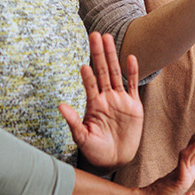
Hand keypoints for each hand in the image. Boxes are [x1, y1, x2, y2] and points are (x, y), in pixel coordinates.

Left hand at [59, 32, 142, 171]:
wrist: (115, 160)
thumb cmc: (95, 151)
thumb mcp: (81, 138)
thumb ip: (73, 121)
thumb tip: (60, 105)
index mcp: (93, 105)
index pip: (90, 84)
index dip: (87, 73)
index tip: (84, 63)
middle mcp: (106, 98)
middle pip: (103, 70)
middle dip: (99, 53)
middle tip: (95, 34)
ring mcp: (120, 100)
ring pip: (116, 73)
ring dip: (113, 56)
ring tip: (109, 38)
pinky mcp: (134, 106)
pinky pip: (133, 85)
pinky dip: (133, 72)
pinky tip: (131, 58)